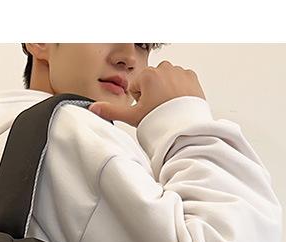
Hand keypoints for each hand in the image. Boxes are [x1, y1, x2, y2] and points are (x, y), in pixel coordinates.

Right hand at [89, 60, 205, 126]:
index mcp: (148, 75)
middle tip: (156, 110)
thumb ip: (112, 110)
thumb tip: (93, 108)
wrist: (185, 129)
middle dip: (152, 94)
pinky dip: (180, 91)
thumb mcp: (133, 117)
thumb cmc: (161, 122)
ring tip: (168, 109)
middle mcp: (164, 68)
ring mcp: (179, 72)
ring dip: (166, 92)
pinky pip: (182, 82)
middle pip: (152, 81)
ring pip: (166, 81)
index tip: (145, 109)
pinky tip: (179, 104)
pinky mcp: (192, 78)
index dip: (139, 100)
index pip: (137, 86)